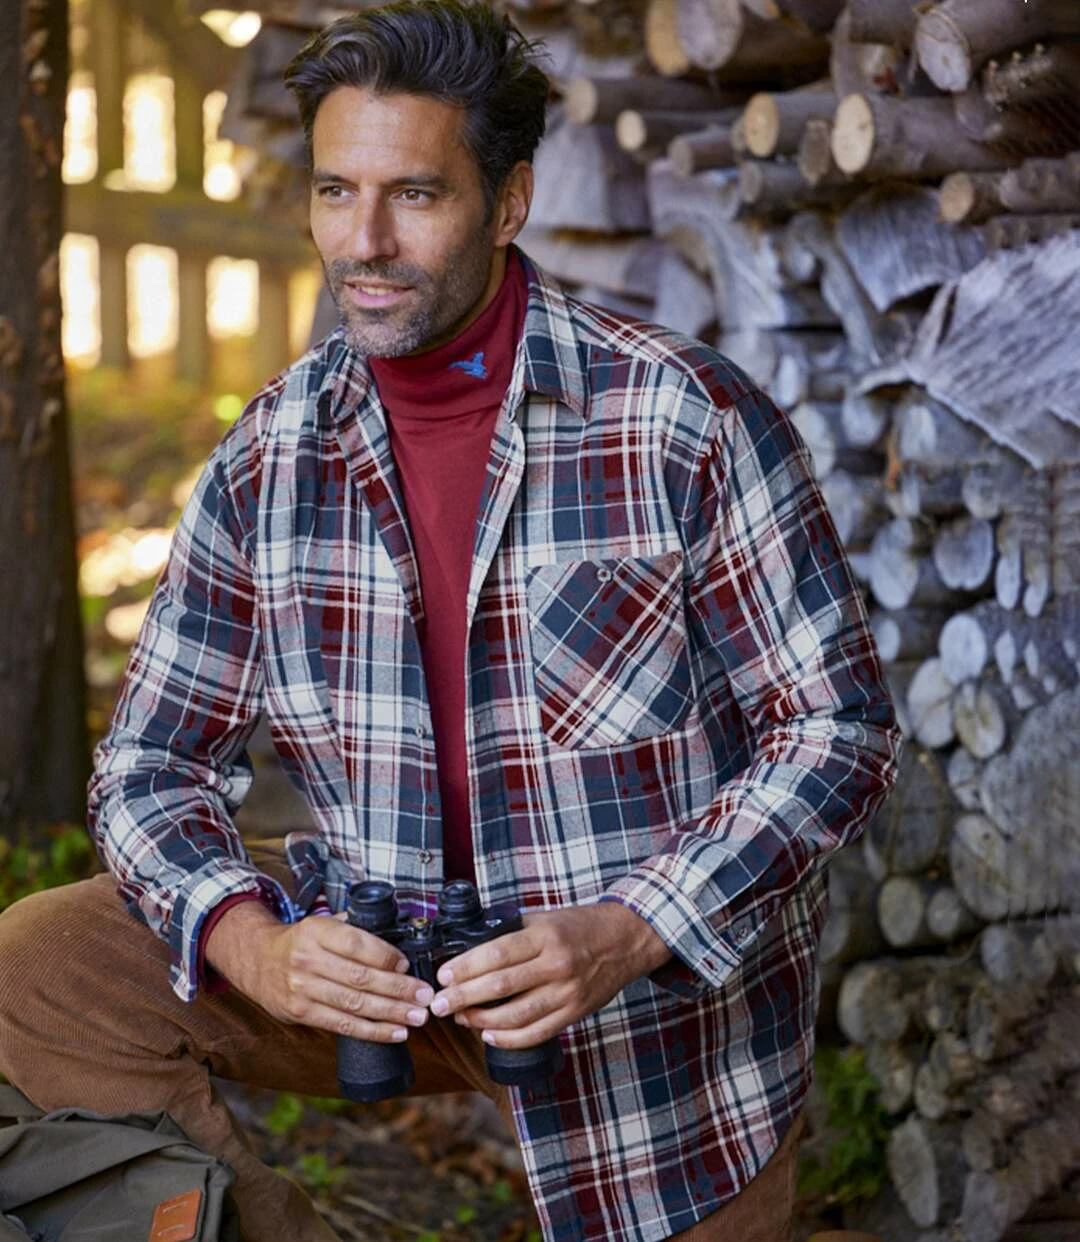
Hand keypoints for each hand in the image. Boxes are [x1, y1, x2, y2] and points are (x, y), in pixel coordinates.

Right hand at [204, 903, 433, 1043]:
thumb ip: (353, 928)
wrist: (257, 960)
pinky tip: (395, 1032)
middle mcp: (307, 960)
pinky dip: (372, 1031)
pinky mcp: (301, 1013)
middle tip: (425, 996)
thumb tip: (399, 933)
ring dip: (391, 1013)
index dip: (386, 956)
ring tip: (417, 1017)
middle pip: (360, 978)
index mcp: (317, 931)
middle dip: (398, 989)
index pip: (357, 944)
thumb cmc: (301, 941)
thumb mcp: (322, 923)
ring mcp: (302, 988)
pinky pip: (342, 1025)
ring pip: (354, 1004)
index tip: (408, 965)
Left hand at [428, 903, 670, 1049]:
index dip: (466, 967)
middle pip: (501, 986)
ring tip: (461, 1018)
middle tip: (439, 1004)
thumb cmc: (580, 926)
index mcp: (545, 936)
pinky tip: (489, 1035)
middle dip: (463, 997)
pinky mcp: (575, 1012)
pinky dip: (509, 1039)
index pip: (497, 954)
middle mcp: (556, 964)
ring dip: (482, 1021)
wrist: (626, 939)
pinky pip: (537, 1033)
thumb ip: (512, 932)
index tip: (443, 975)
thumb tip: (470, 949)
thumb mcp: (545, 918)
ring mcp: (567, 992)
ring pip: (516, 1015)